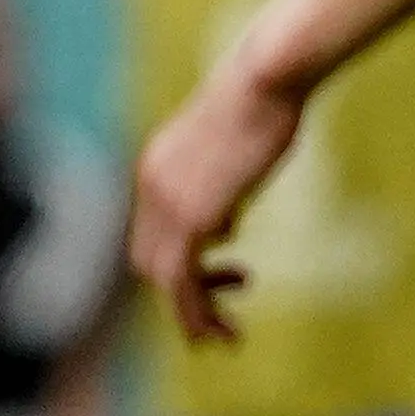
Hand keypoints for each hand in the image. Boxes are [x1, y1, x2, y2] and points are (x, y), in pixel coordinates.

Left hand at [128, 64, 301, 343]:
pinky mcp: (192, 217)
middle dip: (184, 294)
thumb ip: (220, 190)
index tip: (229, 271)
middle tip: (223, 315)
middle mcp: (150, 186)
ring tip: (225, 338)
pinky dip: (198, 311)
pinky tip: (224, 328)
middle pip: (149, 260)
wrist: (264, 77)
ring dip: (192, 315)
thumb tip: (224, 226)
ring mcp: (166, 203)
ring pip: (163, 279)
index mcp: (156, 168)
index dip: (181, 263)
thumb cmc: (265, 101)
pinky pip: (183, 280)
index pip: (153, 233)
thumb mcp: (233, 151)